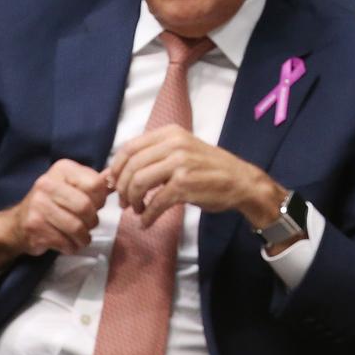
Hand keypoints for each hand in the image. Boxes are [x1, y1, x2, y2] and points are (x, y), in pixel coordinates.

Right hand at [0, 160, 107, 270]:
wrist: (18, 223)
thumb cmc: (53, 202)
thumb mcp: (73, 186)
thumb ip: (95, 183)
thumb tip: (117, 177)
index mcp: (62, 168)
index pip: (95, 184)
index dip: (101, 199)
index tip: (96, 206)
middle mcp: (47, 183)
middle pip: (85, 206)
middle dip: (92, 221)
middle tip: (90, 225)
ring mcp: (38, 204)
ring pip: (75, 226)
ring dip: (84, 238)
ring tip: (83, 238)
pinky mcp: (33, 226)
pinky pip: (63, 241)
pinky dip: (71, 247)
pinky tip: (70, 244)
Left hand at [108, 125, 286, 232]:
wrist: (240, 181)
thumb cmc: (208, 168)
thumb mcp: (181, 151)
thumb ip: (154, 157)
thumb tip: (117, 174)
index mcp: (170, 133)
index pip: (129, 147)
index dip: (116, 168)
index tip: (115, 184)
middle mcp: (174, 144)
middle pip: (131, 166)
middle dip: (122, 188)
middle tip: (125, 202)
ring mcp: (180, 163)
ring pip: (139, 182)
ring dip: (132, 201)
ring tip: (137, 210)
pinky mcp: (185, 184)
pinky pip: (155, 202)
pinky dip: (147, 216)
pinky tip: (146, 221)